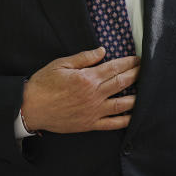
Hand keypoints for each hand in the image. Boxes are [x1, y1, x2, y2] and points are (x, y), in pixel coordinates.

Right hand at [20, 47, 139, 133]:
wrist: (30, 108)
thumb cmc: (43, 84)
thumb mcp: (61, 64)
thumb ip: (84, 58)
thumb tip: (102, 51)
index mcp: (87, 78)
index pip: (114, 68)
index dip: (129, 63)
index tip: (138, 60)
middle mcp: (94, 94)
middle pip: (122, 83)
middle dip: (136, 75)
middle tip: (146, 71)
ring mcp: (93, 111)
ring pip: (122, 104)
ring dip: (136, 98)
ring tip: (146, 92)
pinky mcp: (90, 124)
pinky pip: (112, 124)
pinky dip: (125, 120)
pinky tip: (134, 116)